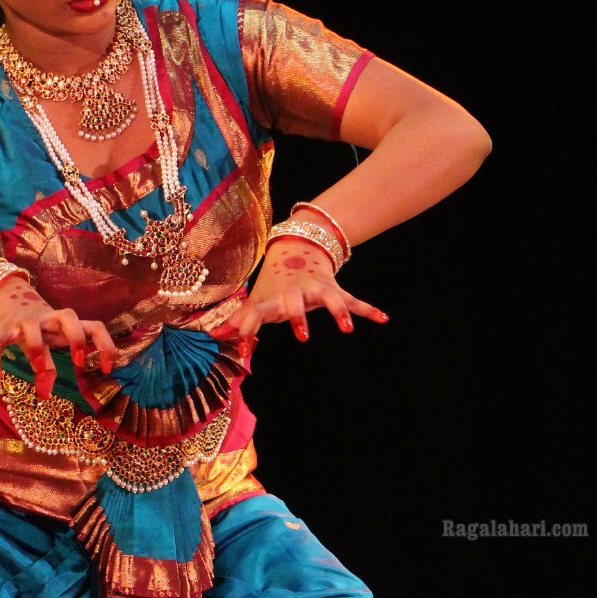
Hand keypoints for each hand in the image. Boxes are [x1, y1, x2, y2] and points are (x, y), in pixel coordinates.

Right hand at [0, 277, 116, 396]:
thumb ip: (49, 369)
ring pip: (33, 326)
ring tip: (37, 368)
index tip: (107, 369)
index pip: (94, 327)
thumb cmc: (38, 330)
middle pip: (69, 315)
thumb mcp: (48, 346)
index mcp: (66, 324)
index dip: (105, 345)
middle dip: (76, 337)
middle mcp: (49, 319)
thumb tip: (45, 397)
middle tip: (78, 362)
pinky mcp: (4, 327)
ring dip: (37, 346)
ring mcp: (26, 321)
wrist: (9, 303)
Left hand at [209, 240, 387, 357]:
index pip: (255, 315)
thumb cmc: (274, 284)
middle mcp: (295, 293)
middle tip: (303, 337)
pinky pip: (354, 301)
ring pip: (330, 300)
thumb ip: (239, 320)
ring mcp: (317, 290)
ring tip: (348, 329)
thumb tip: (213, 335)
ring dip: (339, 313)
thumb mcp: (257, 301)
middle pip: (296, 304)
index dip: (248, 330)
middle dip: (299, 317)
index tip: (244, 349)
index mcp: (272, 299)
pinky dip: (368, 310)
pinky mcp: (335, 290)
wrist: (298, 248)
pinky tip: (383, 319)